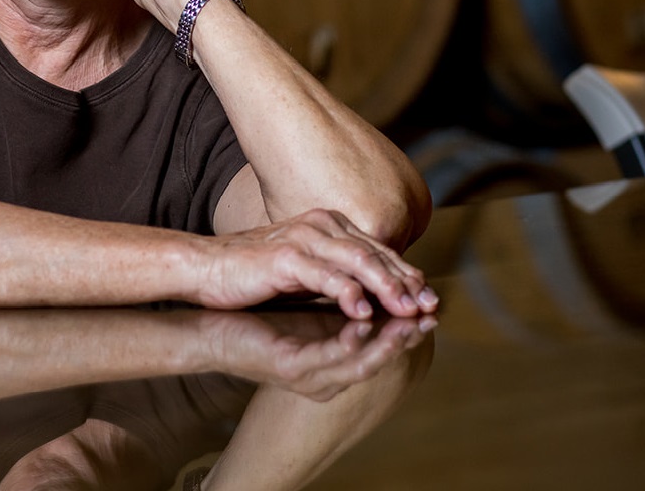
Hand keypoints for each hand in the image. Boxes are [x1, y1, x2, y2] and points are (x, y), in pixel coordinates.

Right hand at [192, 208, 438, 318]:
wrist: (208, 267)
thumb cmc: (255, 272)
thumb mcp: (306, 270)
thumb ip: (338, 272)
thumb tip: (374, 292)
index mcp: (329, 225)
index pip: (378, 250)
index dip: (407, 275)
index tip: (430, 301)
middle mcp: (321, 225)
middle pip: (375, 253)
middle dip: (407, 283)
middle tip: (430, 308)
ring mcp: (304, 238)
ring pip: (357, 262)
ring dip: (387, 288)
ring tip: (407, 312)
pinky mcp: (286, 256)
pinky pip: (325, 275)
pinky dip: (348, 293)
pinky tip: (364, 313)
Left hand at [202, 308, 434, 400]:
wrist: (211, 321)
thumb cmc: (255, 308)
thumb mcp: (301, 300)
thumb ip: (334, 294)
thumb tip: (364, 270)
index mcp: (332, 356)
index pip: (379, 341)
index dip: (406, 321)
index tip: (430, 299)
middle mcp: (327, 372)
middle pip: (378, 356)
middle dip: (408, 333)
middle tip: (433, 311)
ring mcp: (310, 374)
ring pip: (360, 363)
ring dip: (389, 342)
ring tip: (411, 319)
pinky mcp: (291, 369)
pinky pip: (328, 358)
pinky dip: (349, 343)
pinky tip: (363, 323)